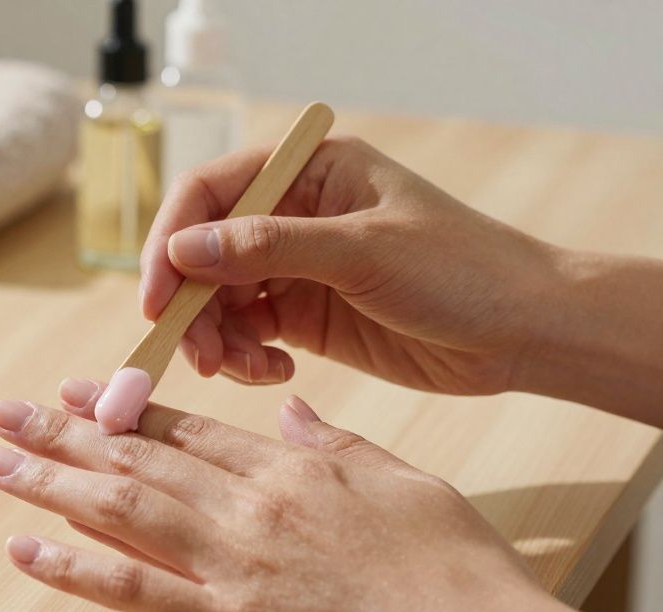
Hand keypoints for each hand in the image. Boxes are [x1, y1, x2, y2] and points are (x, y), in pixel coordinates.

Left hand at [0, 386, 662, 611]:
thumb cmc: (462, 575)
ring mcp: (234, 565)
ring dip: (50, 482)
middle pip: (138, 457)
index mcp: (292, 468)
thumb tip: (293, 411)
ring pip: (120, 508)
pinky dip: (71, 568)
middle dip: (65, 433)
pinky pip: (132, 588)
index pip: (187, 428)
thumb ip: (340, 445)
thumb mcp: (409, 483)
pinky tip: (25, 549)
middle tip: (8, 413)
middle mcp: (250, 506)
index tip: (78, 392)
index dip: (124, 407)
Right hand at [140, 136, 566, 394]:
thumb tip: (184, 250)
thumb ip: (270, 247)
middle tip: (199, 356)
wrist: (522, 331)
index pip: (210, 194)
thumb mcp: (363, 252)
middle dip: (191, 305)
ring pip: (217, 299)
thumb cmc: (462, 269)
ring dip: (216, 338)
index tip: (158, 299)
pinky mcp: (303, 315)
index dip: (172, 244)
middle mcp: (292, 213)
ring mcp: (295, 266)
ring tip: (243, 369)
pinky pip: (245, 333)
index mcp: (307, 170)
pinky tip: (275, 371)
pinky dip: (245, 357)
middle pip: (202, 252)